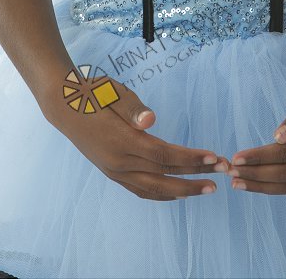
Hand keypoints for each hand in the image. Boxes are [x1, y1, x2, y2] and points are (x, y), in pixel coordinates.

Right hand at [44, 70, 229, 201]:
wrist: (64, 106)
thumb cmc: (93, 93)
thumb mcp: (113, 92)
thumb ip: (133, 107)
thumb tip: (151, 120)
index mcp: (122, 142)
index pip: (164, 155)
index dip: (191, 158)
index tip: (215, 157)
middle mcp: (119, 163)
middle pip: (163, 177)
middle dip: (194, 179)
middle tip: (221, 178)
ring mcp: (114, 171)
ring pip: (153, 189)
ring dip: (181, 191)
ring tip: (205, 189)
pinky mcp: (112, 172)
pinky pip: (141, 190)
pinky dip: (161, 193)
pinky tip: (175, 191)